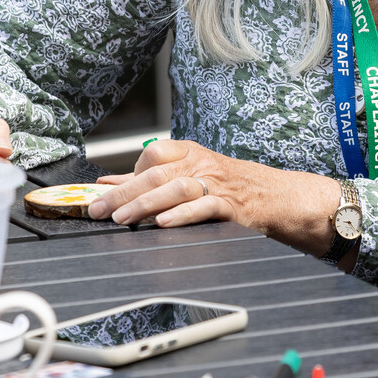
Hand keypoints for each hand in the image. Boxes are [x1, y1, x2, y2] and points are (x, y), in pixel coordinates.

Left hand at [87, 139, 342, 254]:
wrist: (278, 198)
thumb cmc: (230, 188)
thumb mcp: (191, 175)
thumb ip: (148, 179)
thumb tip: (106, 182)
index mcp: (191, 153)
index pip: (152, 155)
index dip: (128, 174)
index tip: (103, 194)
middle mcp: (201, 164)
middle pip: (156, 174)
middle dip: (123, 194)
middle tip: (98, 210)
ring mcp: (216, 184)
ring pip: (175, 189)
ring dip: (144, 205)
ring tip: (121, 220)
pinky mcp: (230, 207)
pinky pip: (203, 208)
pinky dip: (181, 216)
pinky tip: (162, 224)